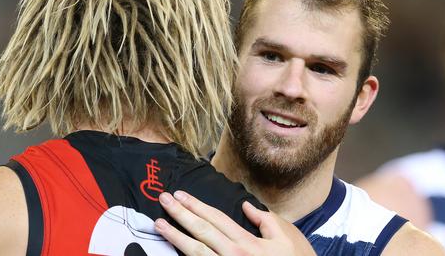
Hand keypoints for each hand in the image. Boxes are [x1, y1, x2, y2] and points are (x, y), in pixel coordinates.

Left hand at [155, 191, 315, 255]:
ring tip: (159, 224)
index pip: (216, 219)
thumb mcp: (285, 238)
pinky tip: (172, 250)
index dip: (196, 205)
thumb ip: (265, 221)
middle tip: (163, 200)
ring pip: (195, 253)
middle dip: (181, 214)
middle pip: (201, 231)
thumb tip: (247, 206)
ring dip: (175, 237)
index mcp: (247, 243)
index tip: (180, 194)